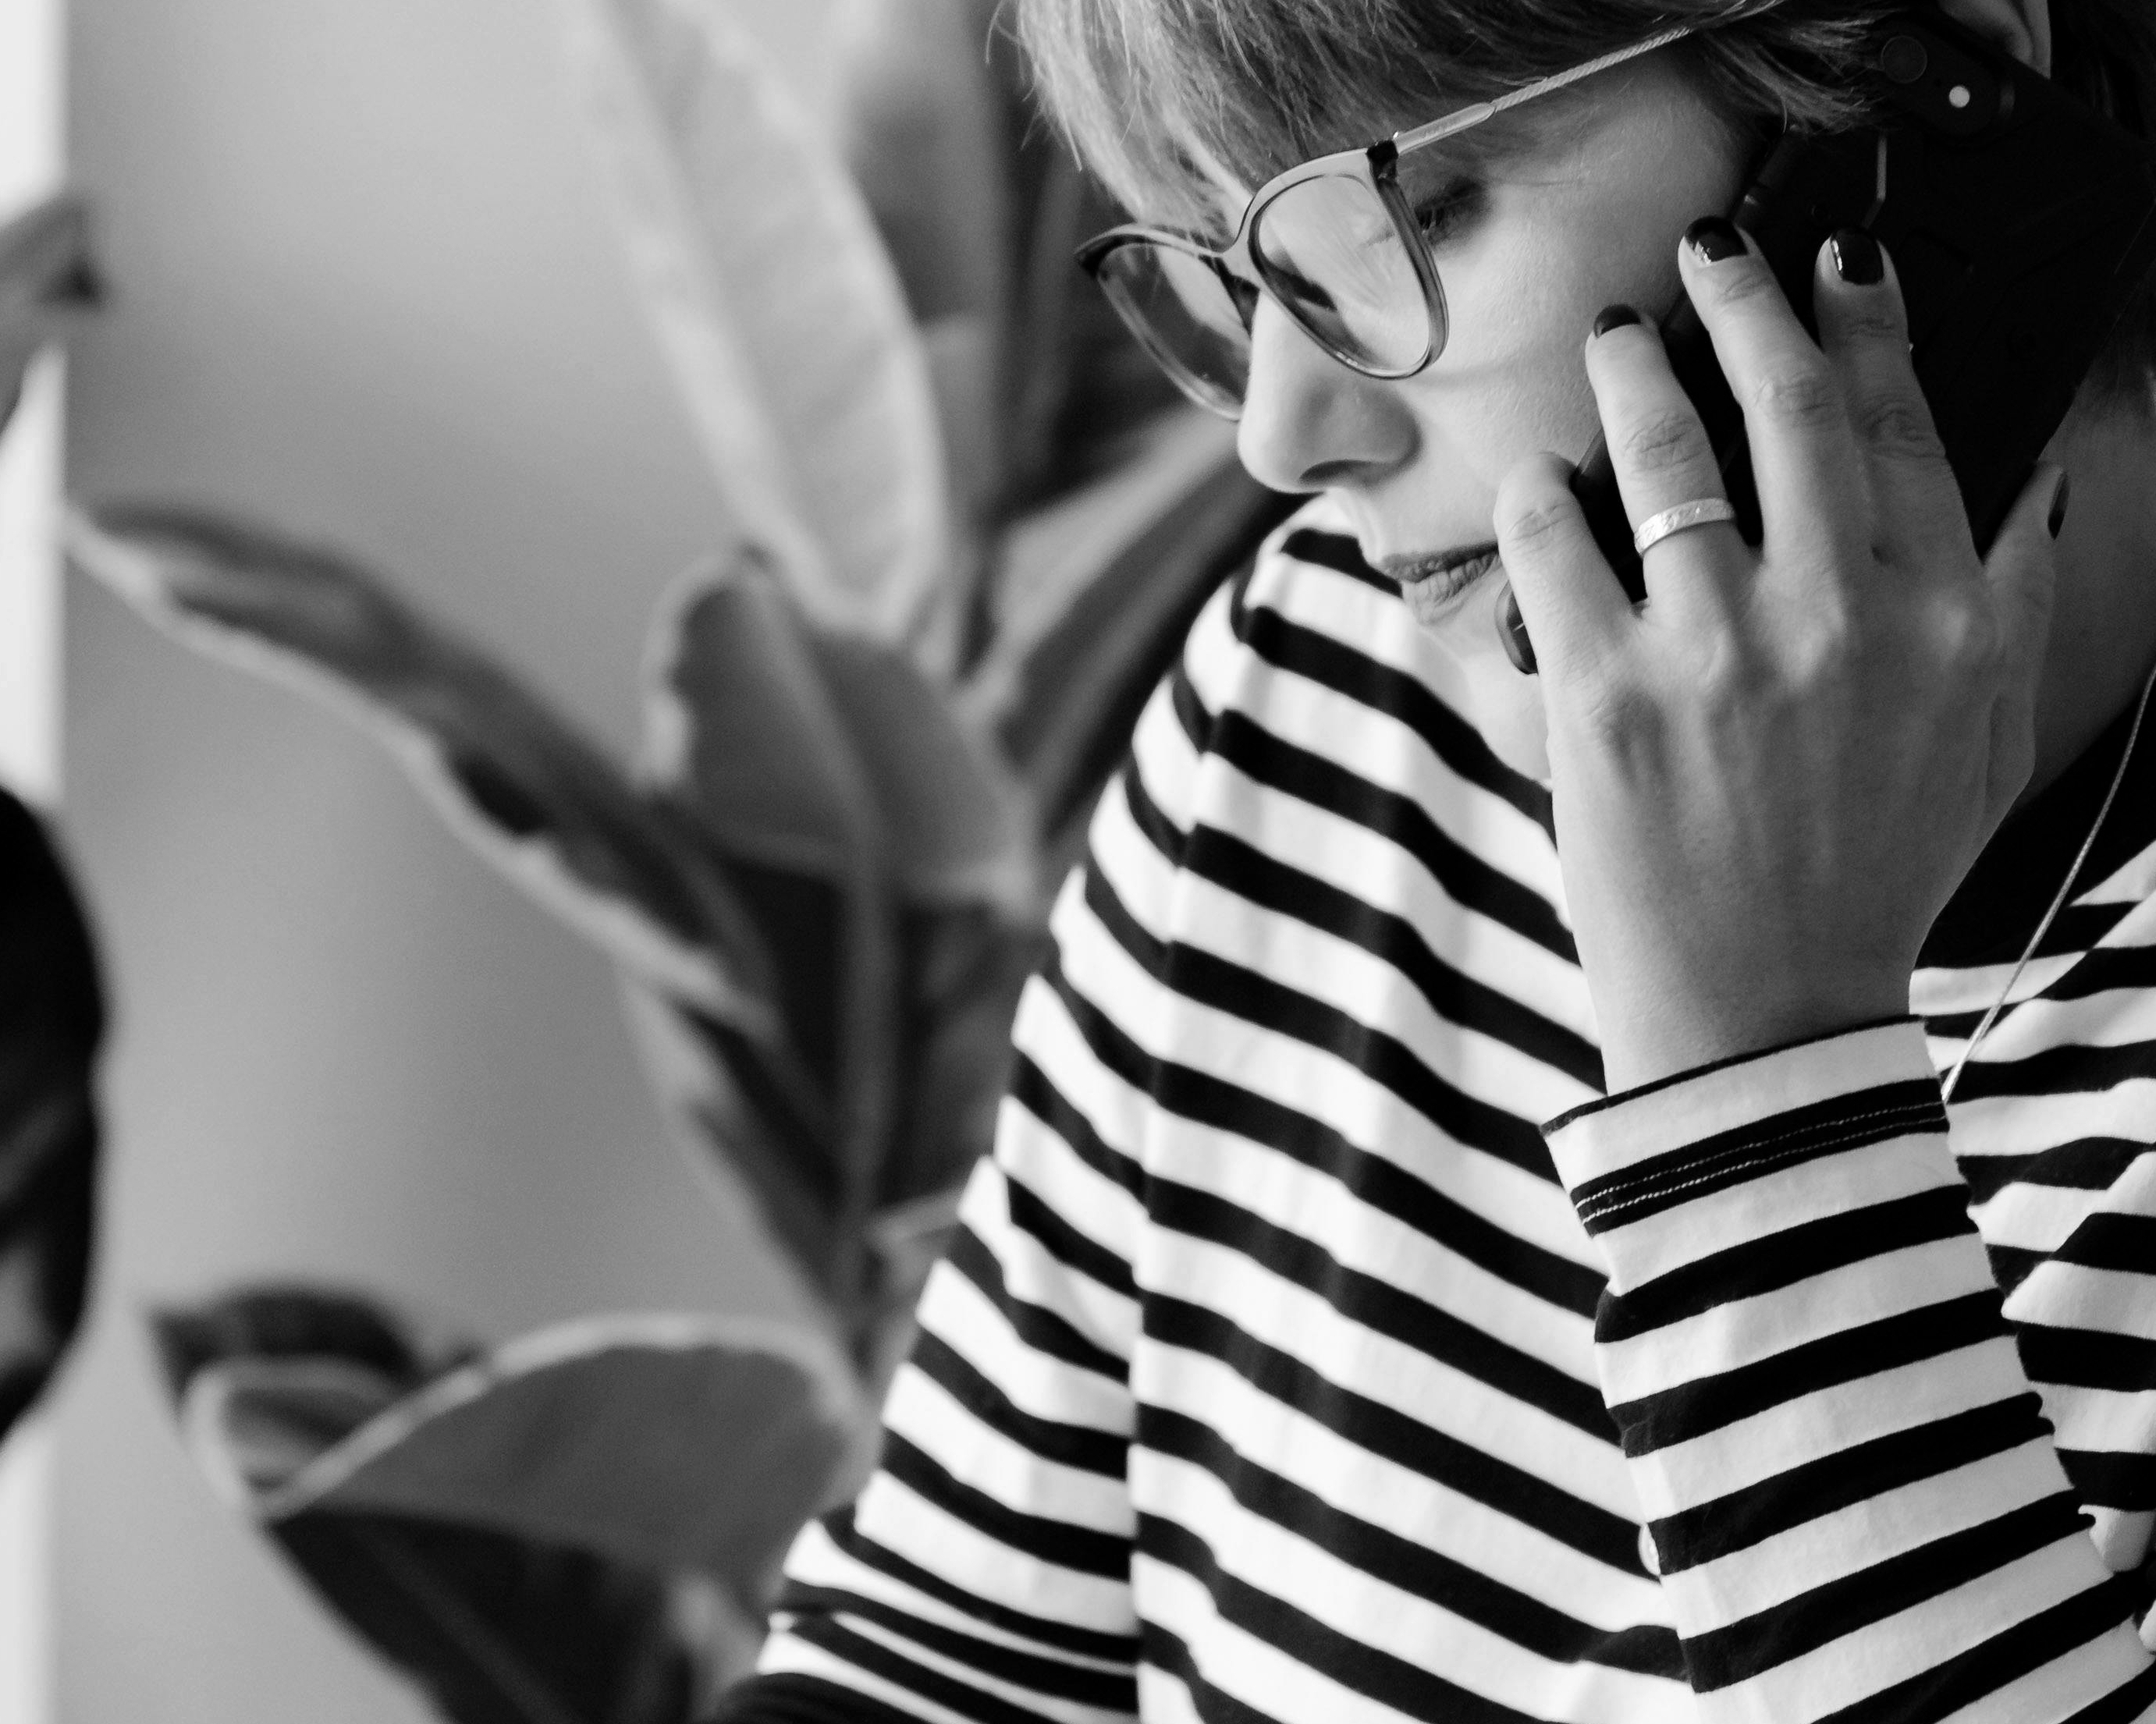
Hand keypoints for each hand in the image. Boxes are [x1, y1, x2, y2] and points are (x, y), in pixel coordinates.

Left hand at [1495, 223, 2062, 1093]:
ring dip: (1630, 369)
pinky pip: (1552, 544)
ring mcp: (1713, 652)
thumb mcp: (1987, 743)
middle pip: (1787, 405)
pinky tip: (1537, 474)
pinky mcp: (1602, 696)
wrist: (1764, 1013)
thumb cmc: (1873, 875)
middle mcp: (1837, 616)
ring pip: (1663, 454)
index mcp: (1941, 619)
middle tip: (1706, 255)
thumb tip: (2026, 477)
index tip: (1841, 259)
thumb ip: (2011, 605)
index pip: (1904, 426)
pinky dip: (1537, 492)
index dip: (1867, 323)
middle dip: (1741, 301)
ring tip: (1611, 336)